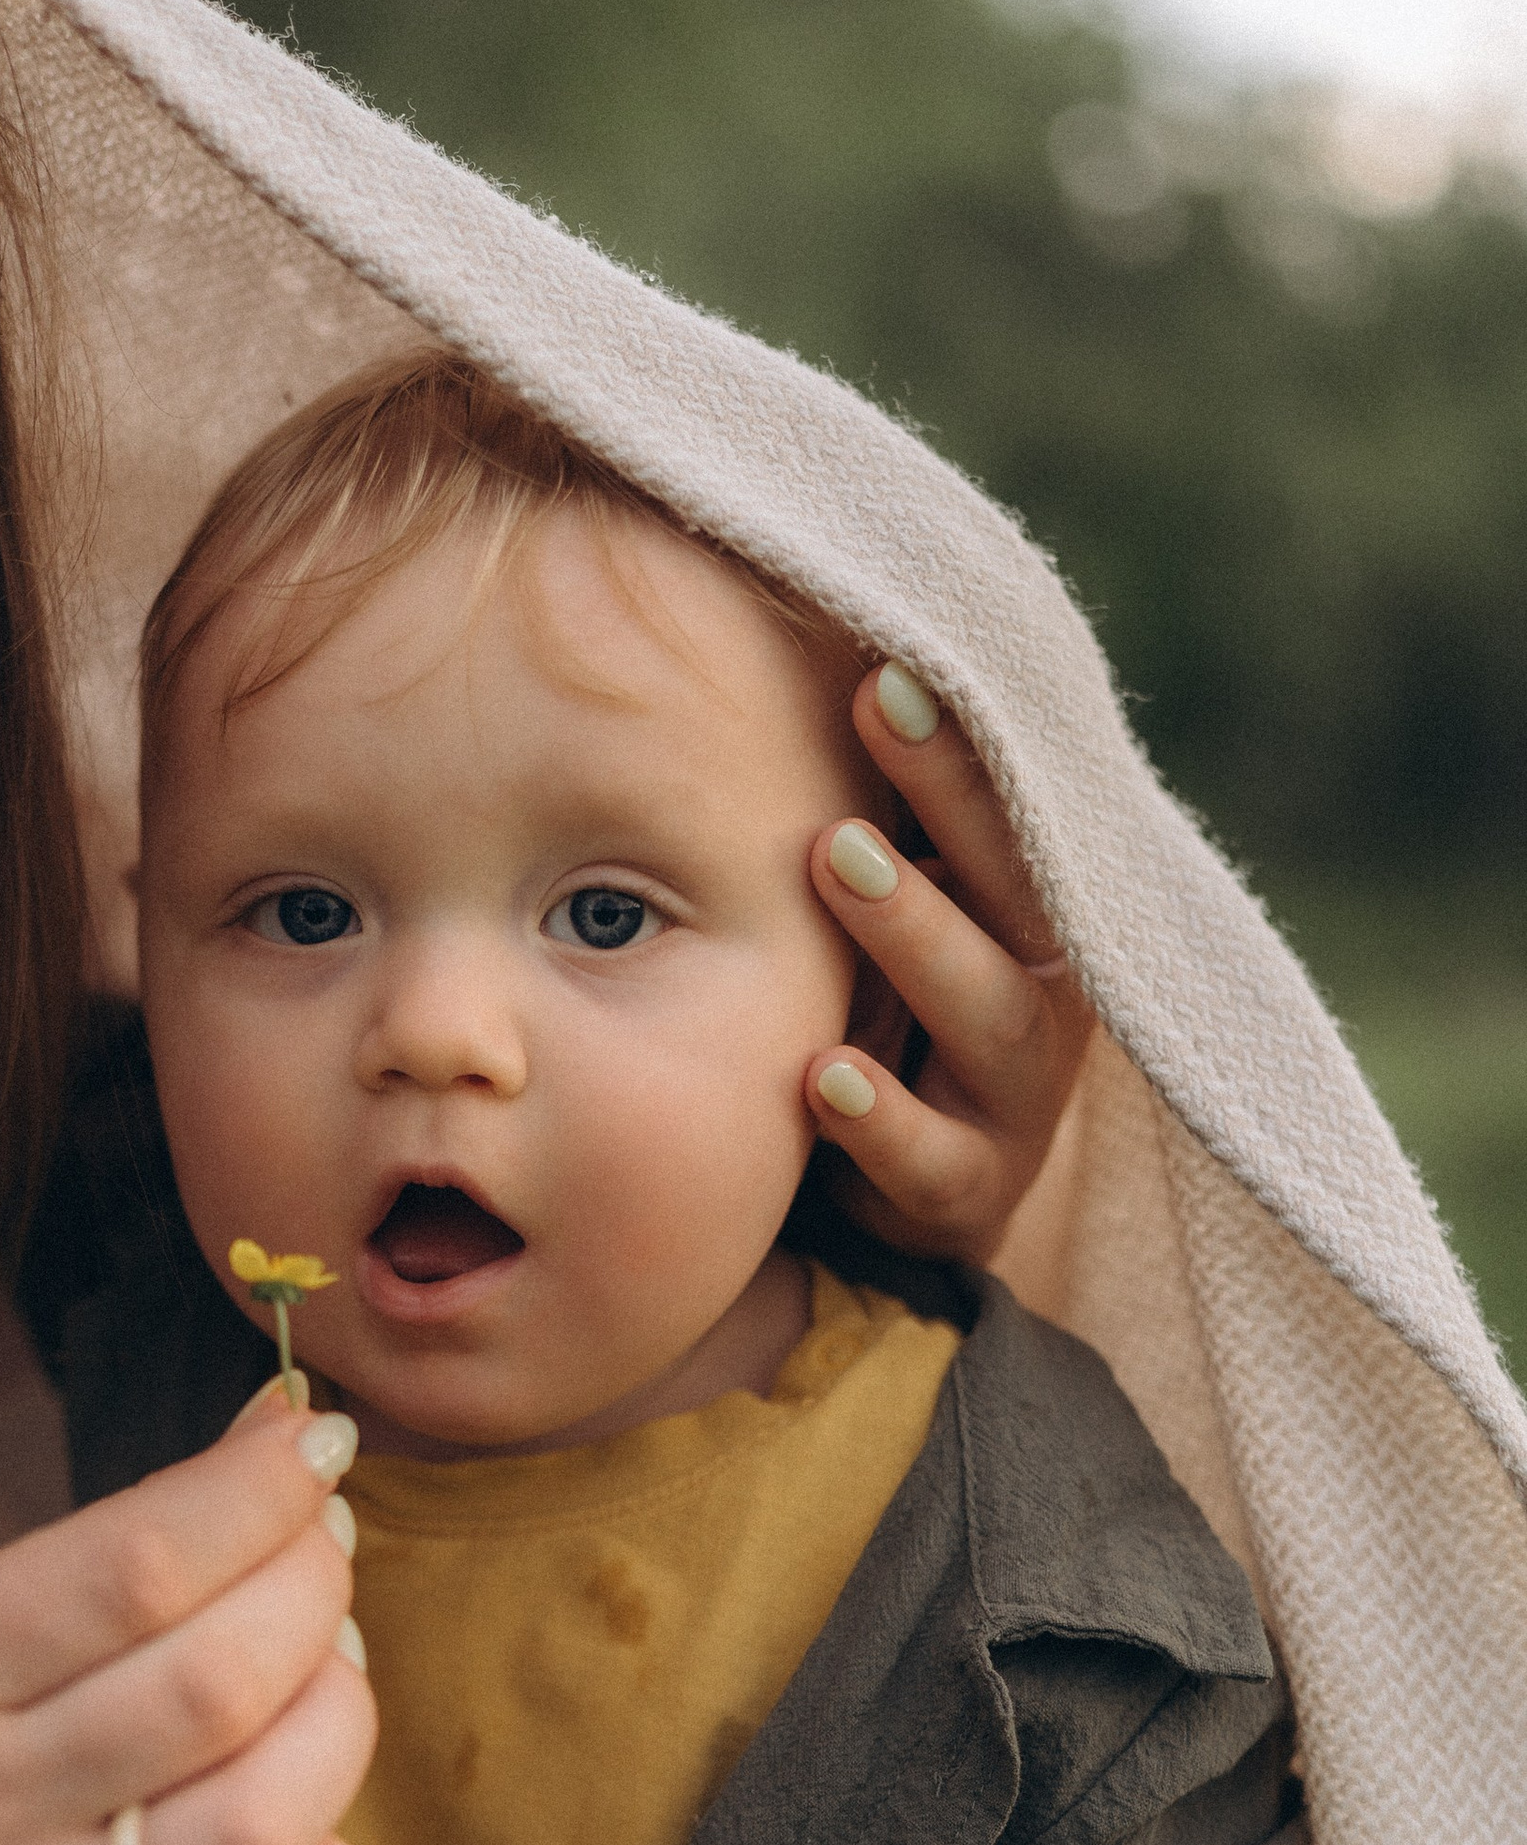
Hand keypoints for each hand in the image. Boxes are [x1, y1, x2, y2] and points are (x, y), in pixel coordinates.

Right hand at [0, 1384, 373, 1844]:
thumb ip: (83, 1563)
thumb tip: (277, 1446)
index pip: (130, 1568)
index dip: (256, 1493)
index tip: (311, 1442)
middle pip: (213, 1688)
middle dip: (313, 1593)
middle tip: (320, 1558)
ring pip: (259, 1831)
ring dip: (337, 1726)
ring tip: (327, 1681)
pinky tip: (309, 1827)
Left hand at [803, 663, 1092, 1265]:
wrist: (920, 1197)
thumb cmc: (893, 1017)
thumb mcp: (901, 916)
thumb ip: (879, 817)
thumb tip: (796, 647)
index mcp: (1034, 916)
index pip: (1010, 808)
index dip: (962, 736)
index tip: (888, 659)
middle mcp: (1047, 995)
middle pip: (1015, 885)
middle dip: (952, 795)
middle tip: (876, 708)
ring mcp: (1013, 1099)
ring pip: (986, 1012)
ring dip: (915, 932)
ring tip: (834, 861)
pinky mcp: (965, 1192)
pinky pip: (928, 1159)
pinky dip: (878, 1119)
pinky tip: (819, 1074)